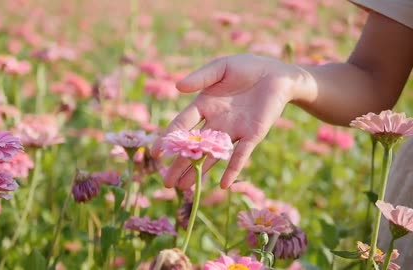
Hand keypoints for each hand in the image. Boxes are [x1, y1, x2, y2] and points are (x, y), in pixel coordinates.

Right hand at [151, 53, 304, 189]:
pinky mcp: (252, 135)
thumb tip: (178, 87)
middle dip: (180, 164)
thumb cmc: (247, 68)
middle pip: (194, 147)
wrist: (278, 75)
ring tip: (184, 189)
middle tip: (167, 183)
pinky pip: (240, 155)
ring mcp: (233, 131)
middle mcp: (215, 122)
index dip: (168, 138)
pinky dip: (232, 169)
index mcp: (204, 105)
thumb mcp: (221, 68)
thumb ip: (201, 77)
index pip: (182, 125)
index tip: (156, 153)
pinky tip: (223, 185)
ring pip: (212, 155)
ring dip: (199, 172)